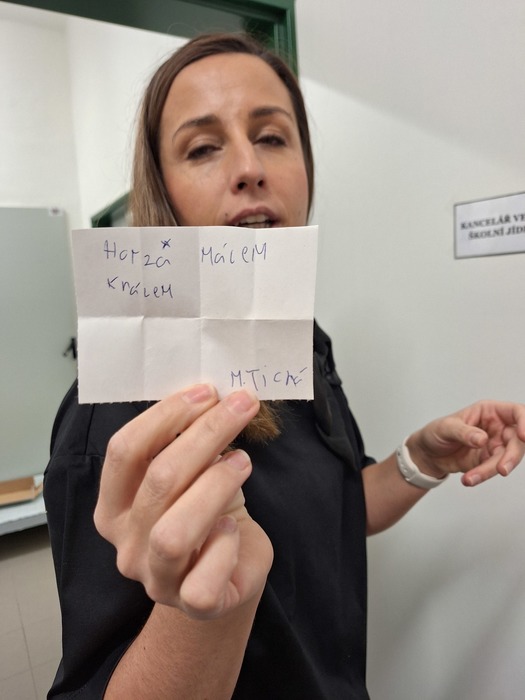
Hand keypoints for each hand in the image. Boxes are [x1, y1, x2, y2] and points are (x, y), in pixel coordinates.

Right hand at [94, 384, 272, 618]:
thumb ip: (186, 444)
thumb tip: (211, 396)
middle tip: (241, 407)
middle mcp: (126, 543)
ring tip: (243, 462)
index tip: (206, 392)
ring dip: (216, 485)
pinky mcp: (192, 605)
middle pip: (157, 480)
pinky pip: (202, 581)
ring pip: (173, 531)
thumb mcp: (191, 475)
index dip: (165, 415)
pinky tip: (233, 527)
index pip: (124, 452)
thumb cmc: (207, 515)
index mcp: (114, 507)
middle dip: (205, 434)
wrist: (226, 576)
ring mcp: (155, 578)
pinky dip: (223, 545)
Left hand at [407, 400, 524, 486]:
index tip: (523, 436)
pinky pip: (492, 470)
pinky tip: (468, 479)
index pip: (516, 412)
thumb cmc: (437, 432)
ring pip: (506, 459)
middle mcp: (497, 428)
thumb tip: (482, 439)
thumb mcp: (445, 428)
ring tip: (471, 478)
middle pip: (517, 441)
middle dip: (512, 457)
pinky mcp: (489, 462)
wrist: (427, 454)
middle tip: (501, 470)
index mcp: (490, 411)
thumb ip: (464, 432)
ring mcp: (495, 446)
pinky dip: (482, 476)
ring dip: (491, 470)